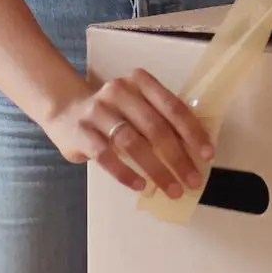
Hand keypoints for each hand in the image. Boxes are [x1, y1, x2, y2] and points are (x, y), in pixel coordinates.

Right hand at [44, 70, 212, 195]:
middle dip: (178, 157)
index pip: (172, 107)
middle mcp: (118, 92)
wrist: (64, 111)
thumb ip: (161, 120)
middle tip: (192, 181)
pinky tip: (140, 186)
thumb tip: (196, 151)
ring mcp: (97, 111)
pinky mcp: (81, 132)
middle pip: (155, 127)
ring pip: (132, 142)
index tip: (207, 155)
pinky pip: (106, 156)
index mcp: (139, 83)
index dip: (192, 132)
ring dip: (156, 169)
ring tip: (171, 189)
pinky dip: (125, 173)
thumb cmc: (113, 113)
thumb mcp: (137, 107)